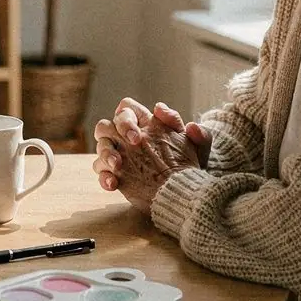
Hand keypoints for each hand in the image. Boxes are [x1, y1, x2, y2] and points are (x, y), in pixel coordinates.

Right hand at [93, 97, 210, 215]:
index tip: (137, 135)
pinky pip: (102, 171)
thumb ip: (188, 126)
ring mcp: (121, 156)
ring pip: (102, 146)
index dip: (126, 118)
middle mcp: (128, 138)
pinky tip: (114, 184)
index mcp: (145, 125)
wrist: (187, 191)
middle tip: (130, 146)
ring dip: (106, 154)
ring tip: (117, 167)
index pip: (126, 109)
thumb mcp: (198, 147)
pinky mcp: (117, 175)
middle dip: (113, 133)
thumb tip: (161, 109)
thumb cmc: (191, 165)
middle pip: (107, 126)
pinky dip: (104, 177)